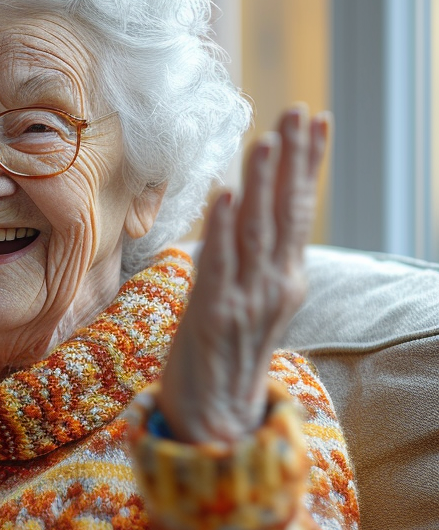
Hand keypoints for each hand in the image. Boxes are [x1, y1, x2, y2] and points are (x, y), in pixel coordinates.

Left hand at [158, 105, 328, 442]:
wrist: (215, 420)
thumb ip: (251, 262)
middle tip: (299, 110)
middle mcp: (274, 286)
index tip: (315, 120)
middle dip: (293, 159)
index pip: (298, 211)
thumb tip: (245, 214)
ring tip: (267, 139)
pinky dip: (224, 226)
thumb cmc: (224, 356)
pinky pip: (220, 264)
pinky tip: (227, 192)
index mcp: (283, 279)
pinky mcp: (216, 317)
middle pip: (286, 212)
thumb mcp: (247, 302)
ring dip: (262, 182)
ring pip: (257, 231)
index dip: (306, 165)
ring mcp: (248, 301)